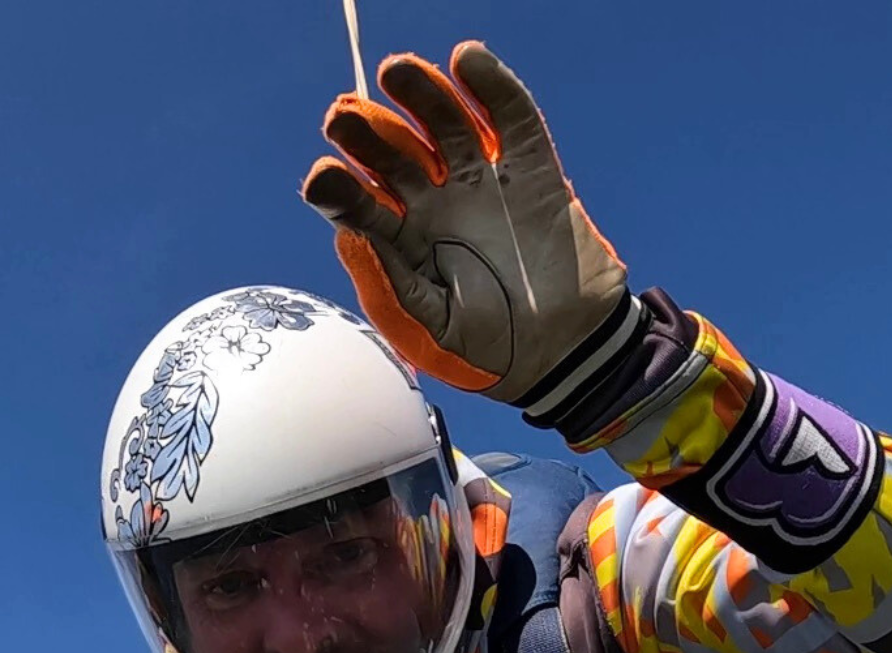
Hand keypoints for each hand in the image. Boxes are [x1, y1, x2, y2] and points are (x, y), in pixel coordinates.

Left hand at [302, 42, 628, 406]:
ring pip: (443, 124)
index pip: (358, 204)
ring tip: (396, 71)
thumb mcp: (433, 333)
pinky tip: (467, 61)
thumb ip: (393, 289)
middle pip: (391, 153)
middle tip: (344, 115)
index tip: (323, 177)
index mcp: (401, 243)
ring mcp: (481, 182)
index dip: (338, 188)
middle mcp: (434, 204)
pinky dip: (491, 86)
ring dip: (418, 93)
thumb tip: (352, 236)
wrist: (568, 352)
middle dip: (368, 131)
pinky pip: (510, 118)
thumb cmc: (492, 352)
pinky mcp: (531, 170)